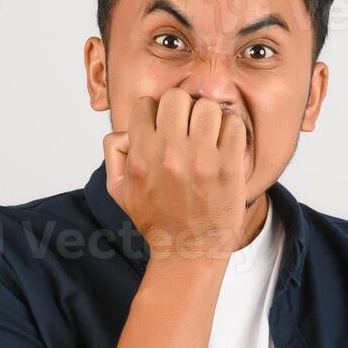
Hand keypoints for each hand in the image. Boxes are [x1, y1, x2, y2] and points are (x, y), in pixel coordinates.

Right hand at [103, 88, 248, 261]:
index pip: (146, 104)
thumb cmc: (156, 220)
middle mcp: (170, 152)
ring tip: (208, 135)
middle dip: (181, 108)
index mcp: (142, 154)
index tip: (163, 128)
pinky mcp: (228, 166)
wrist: (188, 250)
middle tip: (187, 126)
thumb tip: (124, 131)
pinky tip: (225, 145)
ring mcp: (202, 158)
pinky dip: (231, 130)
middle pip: (177, 97)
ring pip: (207, 106)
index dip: (154, 113)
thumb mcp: (119, 191)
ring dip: (208, 117)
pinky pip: (234, 124)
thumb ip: (114, 154)